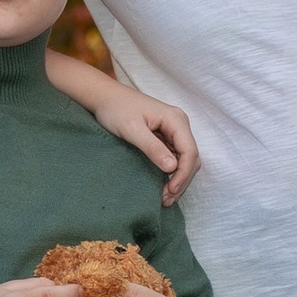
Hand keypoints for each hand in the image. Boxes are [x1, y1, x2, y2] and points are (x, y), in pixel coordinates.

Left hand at [101, 86, 201, 202]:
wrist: (105, 97)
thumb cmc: (116, 109)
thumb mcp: (132, 129)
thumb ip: (152, 147)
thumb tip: (172, 168)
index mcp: (176, 120)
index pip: (190, 152)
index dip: (183, 174)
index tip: (170, 191)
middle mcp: (179, 124)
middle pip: (191, 158)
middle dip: (182, 180)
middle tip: (166, 200)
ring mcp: (173, 131)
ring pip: (184, 160)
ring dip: (178, 179)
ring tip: (165, 198)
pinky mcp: (165, 137)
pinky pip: (174, 158)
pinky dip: (171, 173)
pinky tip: (162, 185)